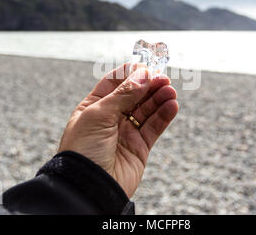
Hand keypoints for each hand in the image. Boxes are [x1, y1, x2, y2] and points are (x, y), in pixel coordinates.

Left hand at [58, 64, 178, 196]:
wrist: (88, 187)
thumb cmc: (84, 149)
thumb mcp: (99, 114)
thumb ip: (123, 94)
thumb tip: (142, 74)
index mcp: (94, 106)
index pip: (114, 83)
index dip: (131, 74)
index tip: (146, 67)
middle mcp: (110, 118)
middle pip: (134, 95)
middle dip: (149, 85)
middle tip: (163, 78)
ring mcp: (125, 132)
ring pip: (147, 110)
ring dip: (159, 98)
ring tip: (170, 90)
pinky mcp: (139, 147)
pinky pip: (154, 127)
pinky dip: (164, 116)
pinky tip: (172, 105)